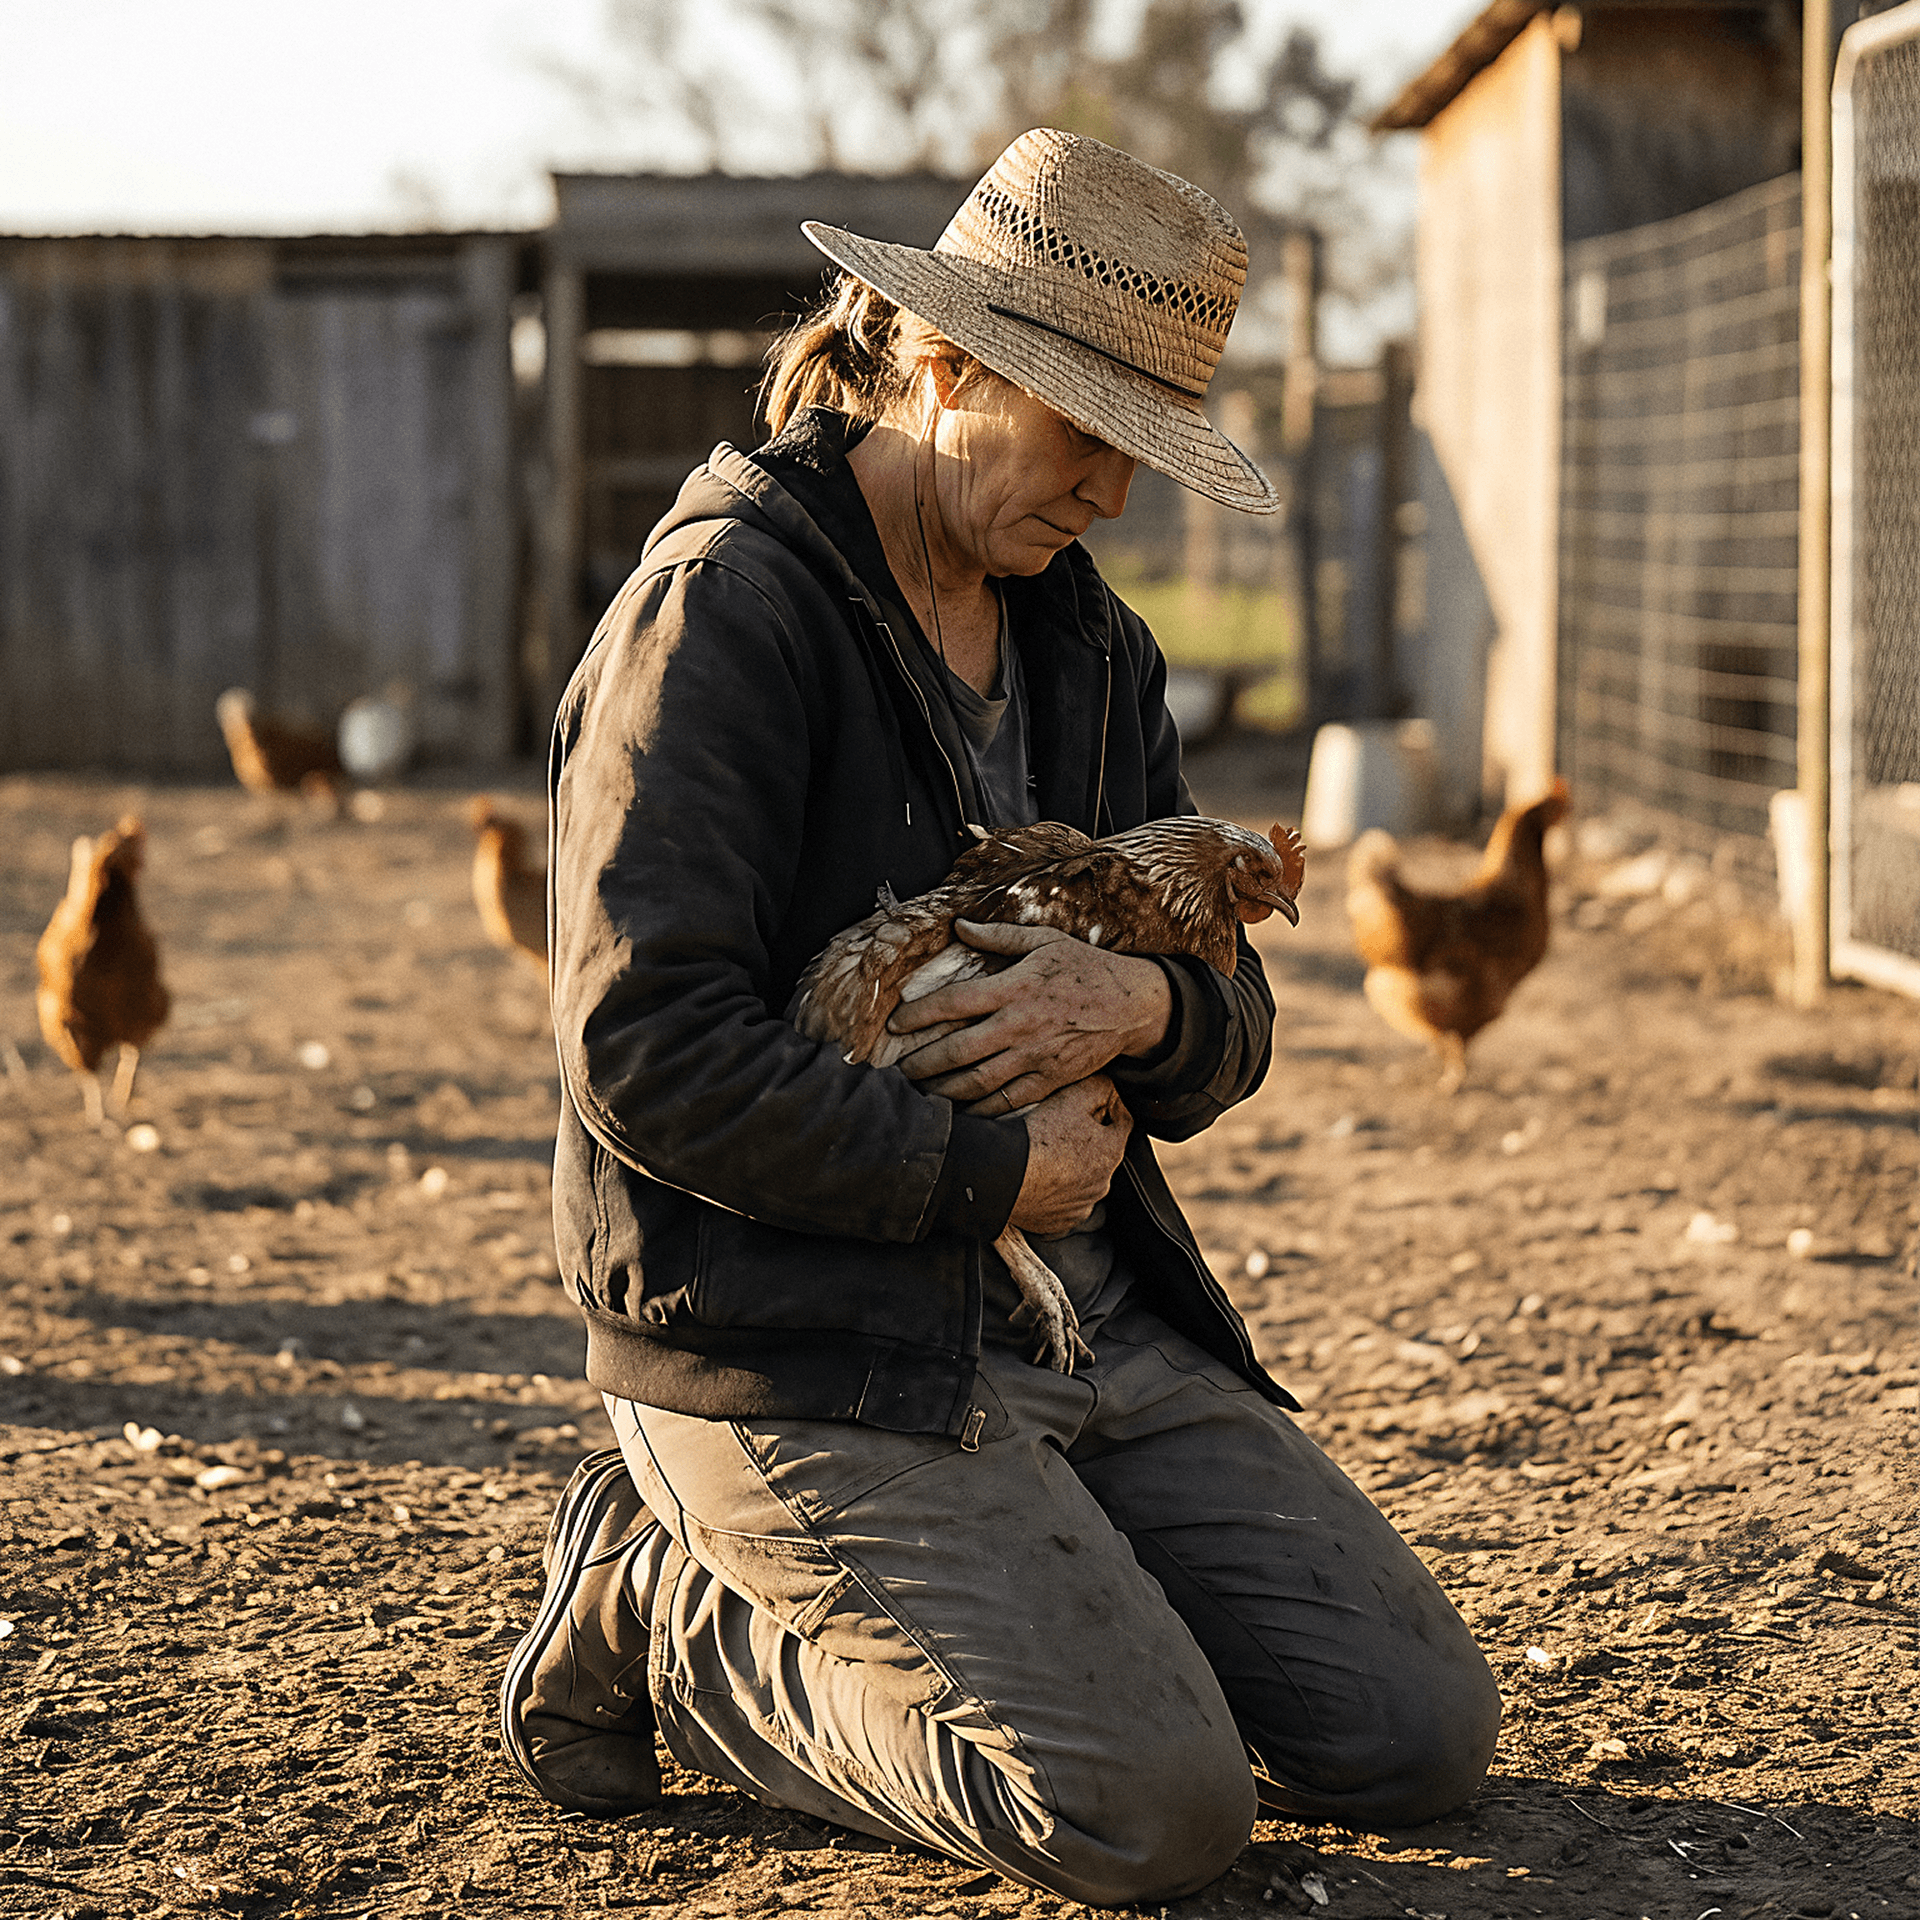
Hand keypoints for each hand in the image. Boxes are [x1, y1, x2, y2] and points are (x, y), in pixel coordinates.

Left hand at [891, 921, 1171, 1110]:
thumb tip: (959, 926)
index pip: (954, 1003)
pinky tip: (959, 1109)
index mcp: (1015, 988)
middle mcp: (1021, 1026)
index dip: (918, 1015)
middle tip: (899, 1070)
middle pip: (958, 1051)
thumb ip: (998, 937)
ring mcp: (1035, 1058)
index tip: (895, 1024)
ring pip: (977, 1083)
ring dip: (942, 1091)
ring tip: (920, 1091)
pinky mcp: (1049, 1081)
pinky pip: (1006, 1103)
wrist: (1133, 1006)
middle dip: (921, 1064)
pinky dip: (978, 1110)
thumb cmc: (1085, 969)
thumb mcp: (1045, 941)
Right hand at [1007, 1074, 1131, 1234]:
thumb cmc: (1034, 1136)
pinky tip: (1034, 1176)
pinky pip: (1059, 1203)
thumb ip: (1100, 1088)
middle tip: (1058, 1122)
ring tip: (1042, 1151)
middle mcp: (1100, 1185)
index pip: (1123, 1121)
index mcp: (1111, 1153)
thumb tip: (1109, 1090)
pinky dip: (1051, 1190)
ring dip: (1068, 1166)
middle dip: (1085, 1137)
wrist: (998, 1175)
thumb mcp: (1073, 1095)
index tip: (1088, 1098)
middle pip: (1100, 1152)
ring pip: (1080, 1180)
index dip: (1107, 1105)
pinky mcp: (1055, 1223)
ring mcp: (1078, 1207)